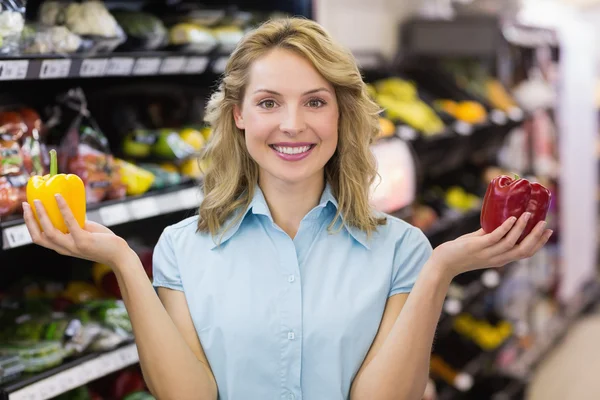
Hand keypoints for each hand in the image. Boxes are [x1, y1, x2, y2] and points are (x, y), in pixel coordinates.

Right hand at [23, 194, 133, 267]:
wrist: (119, 255)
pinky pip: (70, 223)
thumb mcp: (84, 233)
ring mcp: (73, 246)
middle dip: (29, 220)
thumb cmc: (103, 242)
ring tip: (38, 200)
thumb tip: (69, 209)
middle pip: (38, 236)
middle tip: (26, 203)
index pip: (39, 238)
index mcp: (62, 247)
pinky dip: (63, 209)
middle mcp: (64, 249)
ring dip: (41, 215)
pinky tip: (59, 197)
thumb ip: (75, 224)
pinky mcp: (83, 241)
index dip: (30, 225)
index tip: (27, 209)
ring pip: (49, 231)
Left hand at [430, 212, 552, 279]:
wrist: (444, 263)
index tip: (548, 232)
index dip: (538, 243)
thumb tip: (499, 219)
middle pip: (523, 250)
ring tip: (528, 215)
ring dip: (522, 228)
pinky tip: (511, 218)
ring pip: (511, 242)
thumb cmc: (460, 252)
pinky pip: (495, 237)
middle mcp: (497, 258)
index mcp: (500, 259)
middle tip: (544, 223)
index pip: (525, 253)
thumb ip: (489, 234)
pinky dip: (505, 228)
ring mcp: (488, 253)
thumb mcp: (480, 244)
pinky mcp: (478, 246)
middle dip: (536, 237)